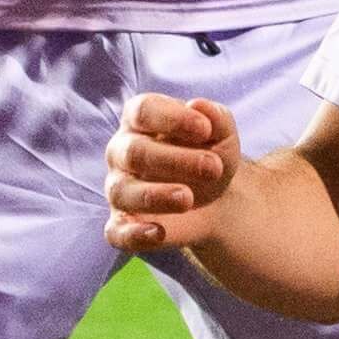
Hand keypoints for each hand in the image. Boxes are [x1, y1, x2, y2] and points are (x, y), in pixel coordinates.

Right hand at [104, 95, 240, 252]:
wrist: (218, 197)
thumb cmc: (211, 152)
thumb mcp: (223, 134)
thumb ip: (216, 117)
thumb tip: (198, 105)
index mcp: (141, 119)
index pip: (143, 110)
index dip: (172, 119)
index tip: (205, 130)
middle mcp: (122, 151)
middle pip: (134, 152)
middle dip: (175, 160)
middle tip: (213, 168)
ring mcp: (119, 188)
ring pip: (122, 192)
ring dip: (157, 195)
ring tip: (188, 198)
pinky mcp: (122, 224)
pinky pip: (115, 232)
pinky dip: (133, 234)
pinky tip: (158, 232)